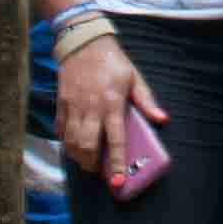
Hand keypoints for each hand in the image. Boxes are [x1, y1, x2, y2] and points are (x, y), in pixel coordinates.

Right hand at [56, 28, 168, 183]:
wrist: (84, 42)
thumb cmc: (113, 62)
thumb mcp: (134, 78)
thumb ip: (147, 100)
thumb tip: (162, 119)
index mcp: (112, 103)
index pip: (116, 139)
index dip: (116, 163)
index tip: (117, 181)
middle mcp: (91, 107)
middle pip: (88, 145)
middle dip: (91, 164)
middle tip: (97, 171)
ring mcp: (74, 106)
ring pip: (71, 141)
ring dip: (78, 156)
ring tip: (85, 162)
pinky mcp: (61, 102)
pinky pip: (60, 129)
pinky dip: (65, 142)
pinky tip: (72, 146)